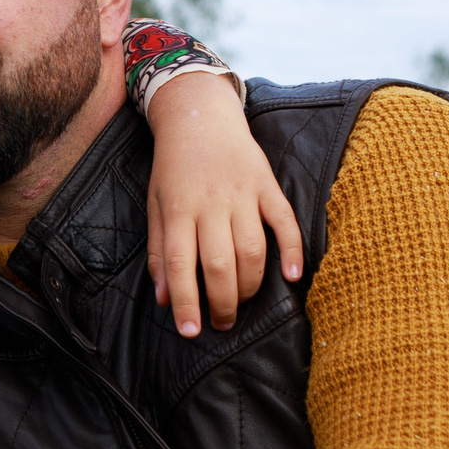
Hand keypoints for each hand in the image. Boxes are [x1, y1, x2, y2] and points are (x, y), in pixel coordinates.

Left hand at [144, 72, 303, 336]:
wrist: (200, 116)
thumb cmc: (174, 168)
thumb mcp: (155, 206)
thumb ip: (160, 251)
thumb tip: (164, 298)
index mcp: (179, 209)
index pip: (181, 264)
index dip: (186, 302)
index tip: (190, 332)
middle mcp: (212, 203)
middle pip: (220, 264)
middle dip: (222, 303)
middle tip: (221, 323)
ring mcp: (243, 194)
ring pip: (253, 250)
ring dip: (250, 286)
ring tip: (241, 302)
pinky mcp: (268, 186)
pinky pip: (285, 221)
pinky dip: (293, 250)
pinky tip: (292, 277)